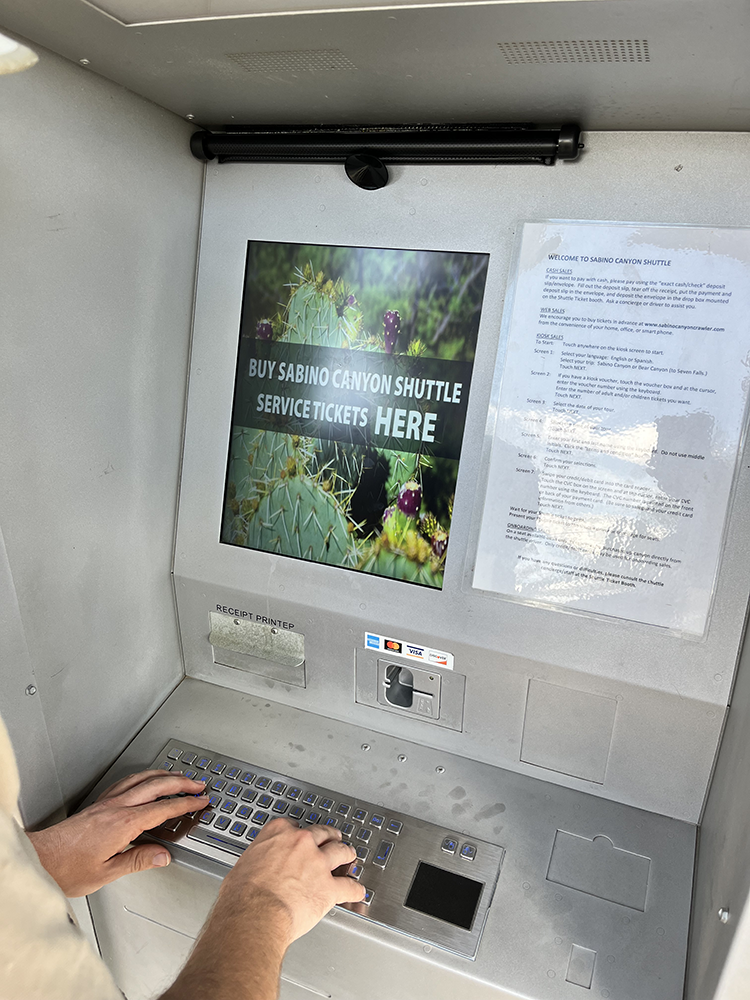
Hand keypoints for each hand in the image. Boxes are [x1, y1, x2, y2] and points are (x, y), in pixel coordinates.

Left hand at [27, 769, 208, 896]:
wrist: (40, 859)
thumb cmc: (66, 869)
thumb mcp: (106, 873)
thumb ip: (138, 861)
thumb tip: (163, 856)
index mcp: (123, 824)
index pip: (164, 808)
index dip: (186, 804)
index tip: (200, 801)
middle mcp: (116, 808)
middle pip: (156, 785)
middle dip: (181, 782)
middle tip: (198, 784)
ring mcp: (106, 803)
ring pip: (141, 779)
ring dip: (163, 775)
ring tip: (178, 776)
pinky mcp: (97, 805)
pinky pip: (125, 782)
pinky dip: (142, 777)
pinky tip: (144, 780)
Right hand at [159, 819, 365, 999]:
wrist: (254, 915)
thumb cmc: (242, 896)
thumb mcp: (243, 866)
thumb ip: (258, 861)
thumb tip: (255, 871)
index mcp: (278, 833)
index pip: (294, 826)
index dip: (299, 834)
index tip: (301, 839)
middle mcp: (301, 843)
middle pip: (322, 834)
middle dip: (329, 837)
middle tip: (333, 839)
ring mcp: (318, 863)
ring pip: (340, 852)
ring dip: (347, 855)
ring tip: (350, 857)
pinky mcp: (328, 887)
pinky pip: (349, 887)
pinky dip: (355, 890)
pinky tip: (358, 891)